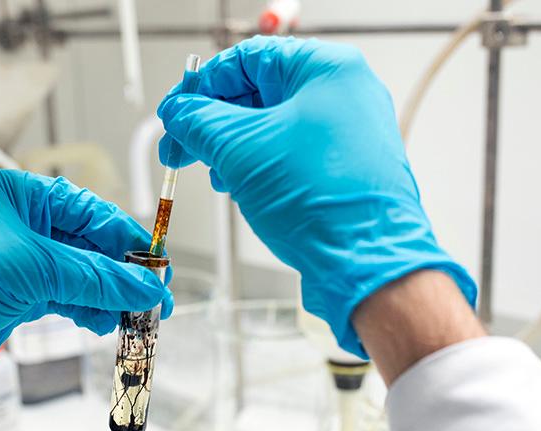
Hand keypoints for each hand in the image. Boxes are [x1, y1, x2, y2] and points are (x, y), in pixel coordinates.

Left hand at [0, 169, 172, 417]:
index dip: (125, 238)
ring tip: (136, 316)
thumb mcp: (33, 268)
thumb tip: (146, 286)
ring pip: (76, 274)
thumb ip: (96, 277)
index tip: (156, 264)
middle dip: (120, 271)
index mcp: (15, 195)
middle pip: (85, 244)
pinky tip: (107, 321)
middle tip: (154, 296)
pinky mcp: (10, 297)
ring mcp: (13, 262)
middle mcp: (15, 224)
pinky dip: (86, 309)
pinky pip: (62, 298)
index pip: (87, 211)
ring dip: (107, 294)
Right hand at [157, 36, 475, 356]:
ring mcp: (349, 134)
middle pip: (260, 93)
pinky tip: (241, 187)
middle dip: (213, 122)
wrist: (366, 263)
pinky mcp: (347, 170)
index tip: (175, 112)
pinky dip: (260, 167)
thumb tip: (178, 113)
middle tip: (181, 146)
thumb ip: (199, 122)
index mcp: (326, 69)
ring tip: (212, 172)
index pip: (247, 58)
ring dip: (233, 148)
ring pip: (273, 127)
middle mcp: (345, 95)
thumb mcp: (239, 150)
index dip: (201, 86)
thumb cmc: (323, 202)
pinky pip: (292, 155)